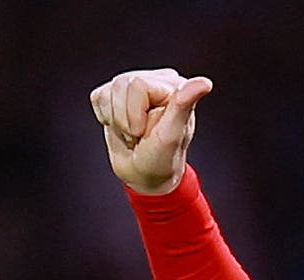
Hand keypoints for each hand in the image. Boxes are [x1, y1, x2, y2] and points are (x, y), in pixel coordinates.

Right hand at [88, 68, 213, 195]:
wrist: (143, 176)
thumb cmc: (161, 159)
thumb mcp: (171, 136)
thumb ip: (183, 106)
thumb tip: (205, 82)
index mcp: (174, 85)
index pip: (137, 85)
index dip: (136, 115)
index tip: (150, 132)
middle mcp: (156, 80)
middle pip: (120, 85)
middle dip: (126, 120)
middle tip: (141, 135)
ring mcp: (135, 84)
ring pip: (107, 92)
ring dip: (116, 122)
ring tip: (133, 133)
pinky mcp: (116, 93)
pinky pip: (98, 97)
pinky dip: (106, 119)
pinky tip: (122, 127)